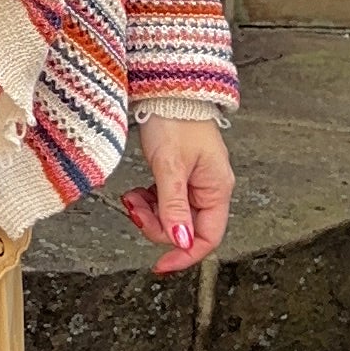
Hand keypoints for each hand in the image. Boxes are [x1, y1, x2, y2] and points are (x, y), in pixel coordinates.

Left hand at [118, 118, 233, 278]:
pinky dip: (149, 201)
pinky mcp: (180, 173)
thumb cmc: (175, 118)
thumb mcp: (170, 167)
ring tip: (132, 198)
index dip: (183, 254)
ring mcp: (195, 180)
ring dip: (150, 214)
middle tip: (134, 211)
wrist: (167, 86)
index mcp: (216, 188)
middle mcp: (210, 187)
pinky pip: (166, 200)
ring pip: (173, 216)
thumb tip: (181, 242)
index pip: (207, 237)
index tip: (159, 264)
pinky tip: (138, 191)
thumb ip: (174, 207)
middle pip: (187, 229)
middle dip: (157, 227)